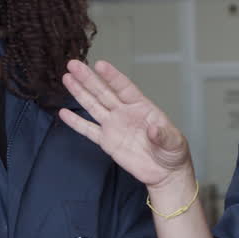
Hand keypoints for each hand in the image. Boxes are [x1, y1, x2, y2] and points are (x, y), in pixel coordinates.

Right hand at [59, 60, 190, 188]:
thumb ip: (164, 135)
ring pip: (93, 106)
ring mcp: (114, 126)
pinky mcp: (107, 141)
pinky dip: (76, 122)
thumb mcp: (174, 142)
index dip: (112, 76)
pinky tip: (63, 113)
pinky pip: (89, 130)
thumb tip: (153, 129)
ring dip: (79, 93)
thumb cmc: (173, 152)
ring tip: (67, 78)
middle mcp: (124, 112)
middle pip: (103, 92)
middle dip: (88, 78)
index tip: (99, 65)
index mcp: (141, 107)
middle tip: (73, 64)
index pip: (124, 87)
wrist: (165, 173)